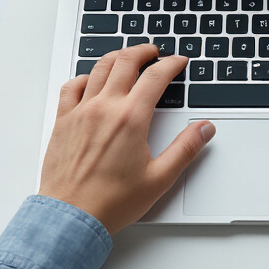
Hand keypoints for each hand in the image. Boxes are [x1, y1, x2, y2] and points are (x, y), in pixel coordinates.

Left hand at [39, 44, 214, 234]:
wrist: (71, 217)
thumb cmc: (111, 202)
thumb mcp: (159, 179)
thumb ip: (185, 149)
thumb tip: (204, 129)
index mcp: (131, 118)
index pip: (156, 76)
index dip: (171, 64)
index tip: (179, 61)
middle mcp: (105, 107)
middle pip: (126, 61)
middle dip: (144, 51)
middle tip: (154, 52)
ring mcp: (81, 111)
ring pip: (99, 68)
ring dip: (117, 57)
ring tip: (127, 57)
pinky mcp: (63, 120)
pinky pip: (72, 86)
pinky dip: (84, 77)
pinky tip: (91, 81)